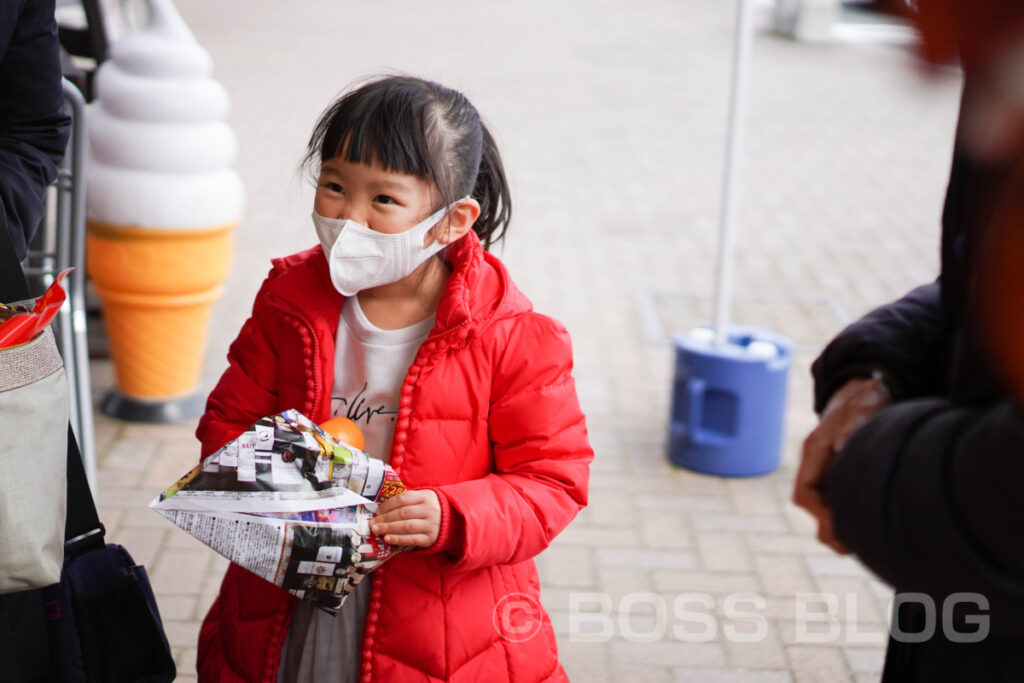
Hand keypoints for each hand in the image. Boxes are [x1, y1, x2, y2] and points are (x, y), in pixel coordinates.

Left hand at [370, 489, 440, 547]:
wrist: (452, 520)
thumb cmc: (430, 508)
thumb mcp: (423, 498)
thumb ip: (406, 500)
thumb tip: (381, 509)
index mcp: (426, 496)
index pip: (403, 499)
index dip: (387, 505)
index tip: (376, 511)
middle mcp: (429, 510)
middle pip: (403, 513)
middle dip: (385, 518)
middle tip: (372, 523)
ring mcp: (431, 524)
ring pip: (406, 526)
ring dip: (389, 529)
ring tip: (376, 530)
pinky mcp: (430, 538)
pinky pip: (412, 539)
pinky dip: (398, 539)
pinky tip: (387, 539)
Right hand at [794, 373, 892, 553]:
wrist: (870, 390)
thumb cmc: (863, 400)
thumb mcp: (860, 407)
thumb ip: (853, 424)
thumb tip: (844, 444)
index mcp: (815, 453)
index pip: (804, 494)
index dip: (819, 513)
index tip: (842, 523)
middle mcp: (820, 467)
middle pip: (814, 508)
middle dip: (831, 528)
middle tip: (857, 544)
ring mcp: (832, 474)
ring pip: (829, 512)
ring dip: (844, 526)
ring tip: (869, 540)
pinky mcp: (847, 477)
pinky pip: (845, 507)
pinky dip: (856, 519)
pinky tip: (879, 524)